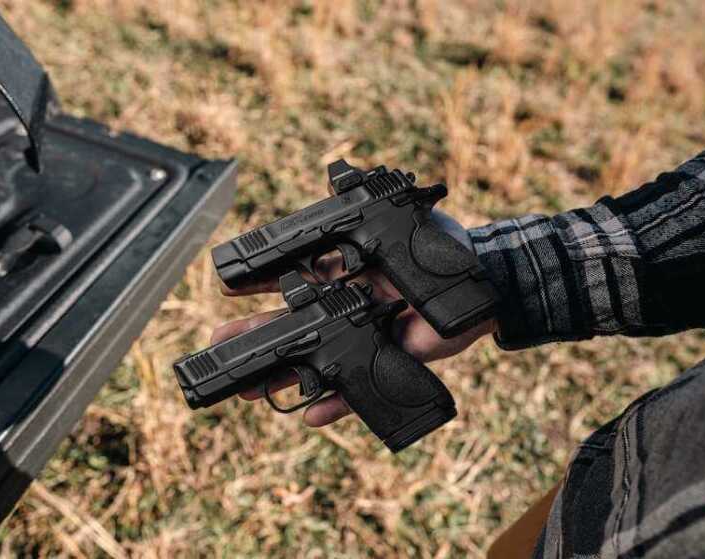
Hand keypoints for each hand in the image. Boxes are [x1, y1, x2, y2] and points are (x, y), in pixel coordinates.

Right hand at [210, 211, 496, 426]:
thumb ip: (371, 209)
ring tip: (248, 389)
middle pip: (294, 324)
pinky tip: (311, 414)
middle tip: (221, 344)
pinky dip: (336, 403)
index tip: (229, 288)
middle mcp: (348, 308)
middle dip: (257, 335)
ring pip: (314, 360)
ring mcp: (364, 339)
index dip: (263, 284)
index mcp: (348, 273)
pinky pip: (358, 390)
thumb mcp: (405, 224)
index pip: (295, 279)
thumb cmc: (443, 253)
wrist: (484, 290)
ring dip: (282, 376)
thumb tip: (339, 179)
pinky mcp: (386, 364)